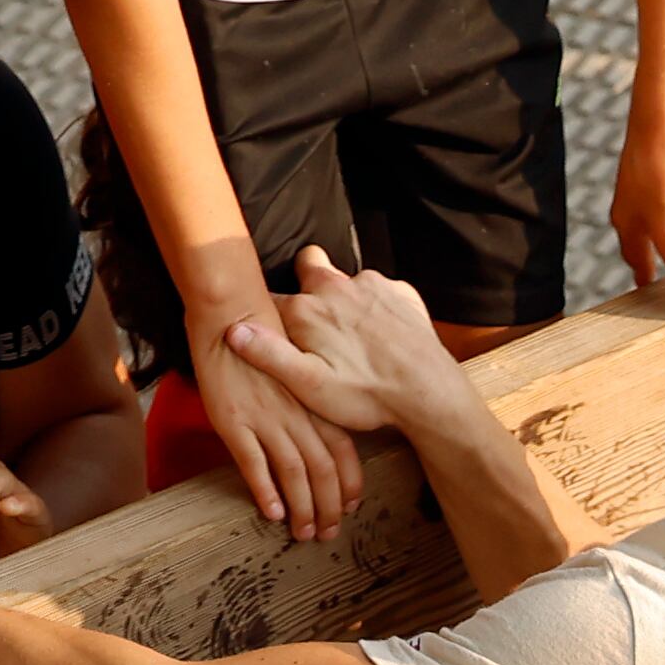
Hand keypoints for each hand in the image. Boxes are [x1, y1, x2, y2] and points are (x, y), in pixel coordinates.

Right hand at [189, 287, 370, 539]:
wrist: (232, 310)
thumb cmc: (269, 336)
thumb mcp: (306, 365)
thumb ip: (317, 397)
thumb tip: (325, 429)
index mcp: (318, 403)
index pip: (344, 454)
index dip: (348, 486)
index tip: (349, 507)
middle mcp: (298, 416)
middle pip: (323, 473)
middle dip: (328, 509)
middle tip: (327, 534)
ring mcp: (267, 419)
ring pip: (294, 475)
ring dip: (301, 509)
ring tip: (303, 534)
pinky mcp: (235, 421)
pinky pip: (254, 464)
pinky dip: (265, 492)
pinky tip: (272, 512)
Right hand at [222, 247, 471, 443]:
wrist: (430, 394)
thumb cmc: (366, 395)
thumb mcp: (308, 385)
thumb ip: (269, 354)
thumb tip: (234, 328)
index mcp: (305, 309)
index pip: (271, 297)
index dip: (268, 309)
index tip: (271, 322)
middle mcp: (335, 287)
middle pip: (308, 269)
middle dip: (307, 283)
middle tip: (317, 318)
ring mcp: (371, 285)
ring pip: (346, 278)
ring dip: (346, 296)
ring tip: (355, 333)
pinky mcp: (401, 293)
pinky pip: (382, 289)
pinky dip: (379, 303)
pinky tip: (384, 332)